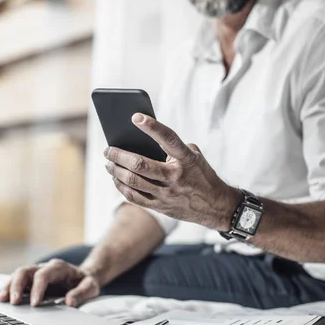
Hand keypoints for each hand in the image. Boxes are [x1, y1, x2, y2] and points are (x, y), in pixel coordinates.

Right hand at [0, 260, 99, 307]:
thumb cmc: (85, 282)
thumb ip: (81, 293)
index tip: (35, 304)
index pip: (43, 275)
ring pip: (17, 275)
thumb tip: (70, 302)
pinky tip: (2, 299)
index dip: (37, 288)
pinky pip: (16, 282)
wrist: (83, 276)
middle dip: (17, 286)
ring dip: (8, 287)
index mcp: (58, 267)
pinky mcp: (30, 281)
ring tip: (2, 300)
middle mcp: (44, 268)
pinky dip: (8, 289)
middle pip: (25, 271)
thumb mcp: (90, 286)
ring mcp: (35, 273)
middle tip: (13, 302)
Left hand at [104, 113, 240, 230]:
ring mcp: (166, 194)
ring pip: (133, 182)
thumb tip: (143, 139)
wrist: (216, 206)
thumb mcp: (194, 157)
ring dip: (116, 171)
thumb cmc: (201, 175)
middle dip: (119, 155)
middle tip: (108, 149)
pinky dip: (121, 187)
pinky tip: (116, 179)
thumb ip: (173, 148)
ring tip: (109, 163)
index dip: (151, 127)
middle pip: (140, 164)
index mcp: (186, 159)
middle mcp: (175, 177)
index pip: (168, 139)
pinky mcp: (160, 207)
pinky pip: (134, 197)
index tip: (135, 117)